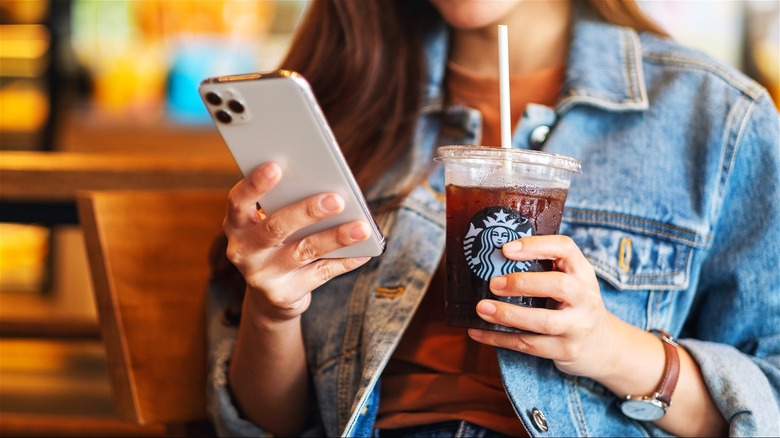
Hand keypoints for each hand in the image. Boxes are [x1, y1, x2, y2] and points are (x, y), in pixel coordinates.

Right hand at [223, 162, 371, 322]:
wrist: (270, 298)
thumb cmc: (276, 245)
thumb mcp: (270, 225)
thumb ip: (286, 206)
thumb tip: (328, 188)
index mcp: (236, 225)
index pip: (238, 201)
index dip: (254, 184)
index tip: (275, 166)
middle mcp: (243, 251)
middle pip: (276, 227)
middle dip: (307, 212)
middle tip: (336, 199)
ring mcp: (262, 275)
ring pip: (303, 251)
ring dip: (335, 237)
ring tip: (362, 227)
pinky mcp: (283, 295)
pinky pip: (320, 274)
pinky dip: (344, 261)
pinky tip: (364, 251)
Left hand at [467, 235, 618, 378]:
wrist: (604, 347)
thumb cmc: (576, 305)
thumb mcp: (572, 280)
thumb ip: (545, 268)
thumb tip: (494, 256)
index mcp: (582, 272)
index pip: (565, 249)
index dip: (536, 246)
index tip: (507, 249)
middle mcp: (584, 298)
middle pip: (560, 286)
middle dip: (523, 283)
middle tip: (493, 283)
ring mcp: (577, 327)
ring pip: (544, 321)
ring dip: (508, 315)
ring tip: (481, 308)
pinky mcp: (565, 350)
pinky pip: (529, 345)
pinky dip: (499, 339)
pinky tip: (477, 332)